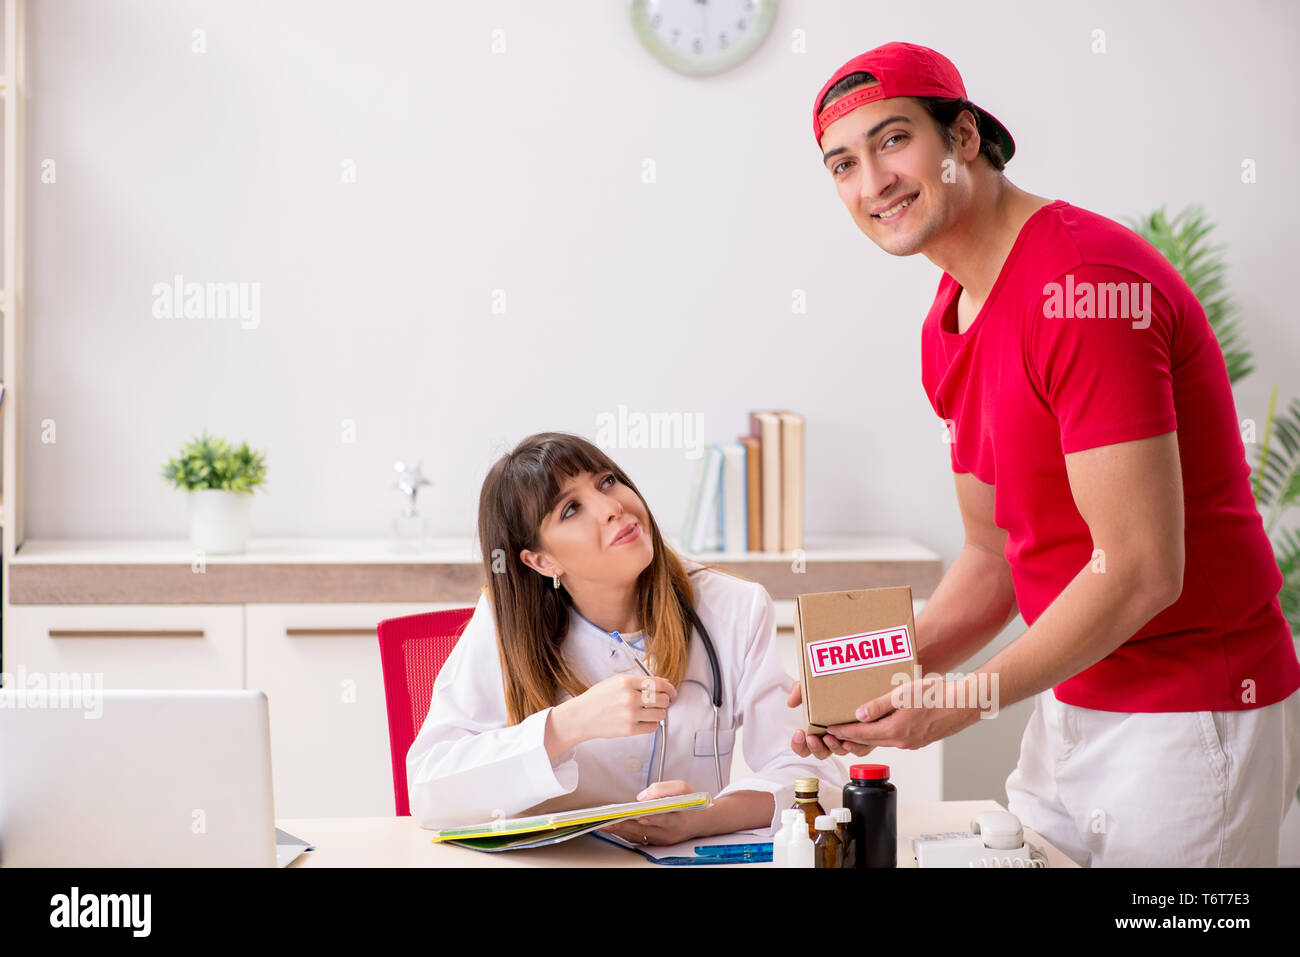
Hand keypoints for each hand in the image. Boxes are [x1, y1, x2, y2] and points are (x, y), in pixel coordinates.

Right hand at [548, 673, 675, 752]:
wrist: (581, 716)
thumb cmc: (597, 698)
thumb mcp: (615, 682)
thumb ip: (638, 681)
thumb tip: (661, 683)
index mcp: (626, 682)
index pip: (657, 683)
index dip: (669, 687)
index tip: (672, 691)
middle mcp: (629, 697)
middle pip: (662, 699)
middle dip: (664, 700)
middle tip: (660, 702)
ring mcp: (630, 714)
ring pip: (660, 714)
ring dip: (659, 713)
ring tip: (652, 712)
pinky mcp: (630, 729)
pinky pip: (653, 727)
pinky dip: (652, 724)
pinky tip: (645, 720)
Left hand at [601, 780, 705, 846]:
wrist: (702, 821)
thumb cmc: (692, 803)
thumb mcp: (682, 788)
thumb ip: (663, 789)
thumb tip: (642, 797)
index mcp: (679, 818)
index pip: (664, 819)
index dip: (652, 818)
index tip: (640, 815)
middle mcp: (669, 833)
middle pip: (644, 830)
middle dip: (624, 825)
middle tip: (608, 821)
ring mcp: (662, 840)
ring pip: (638, 836)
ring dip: (620, 831)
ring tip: (603, 823)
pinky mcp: (656, 842)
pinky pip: (637, 839)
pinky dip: (624, 833)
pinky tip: (612, 827)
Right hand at [787, 681, 874, 759]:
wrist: (861, 683)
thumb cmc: (833, 689)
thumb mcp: (812, 687)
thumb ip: (799, 692)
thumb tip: (791, 702)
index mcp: (817, 730)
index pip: (803, 747)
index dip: (798, 745)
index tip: (799, 733)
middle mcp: (831, 737)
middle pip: (820, 753)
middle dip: (814, 747)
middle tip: (811, 737)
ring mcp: (847, 738)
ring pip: (839, 752)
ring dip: (832, 746)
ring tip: (828, 736)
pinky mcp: (865, 736)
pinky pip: (860, 749)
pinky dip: (854, 747)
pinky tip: (847, 739)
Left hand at [824, 675, 982, 750]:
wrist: (964, 705)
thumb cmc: (936, 696)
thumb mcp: (903, 694)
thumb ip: (879, 705)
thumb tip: (858, 714)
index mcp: (895, 731)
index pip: (861, 734)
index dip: (843, 731)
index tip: (828, 729)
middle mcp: (902, 741)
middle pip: (869, 741)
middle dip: (850, 737)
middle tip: (834, 731)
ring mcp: (911, 742)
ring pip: (882, 740)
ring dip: (865, 735)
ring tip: (852, 728)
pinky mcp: (919, 739)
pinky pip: (894, 738)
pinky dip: (881, 733)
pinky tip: (879, 724)